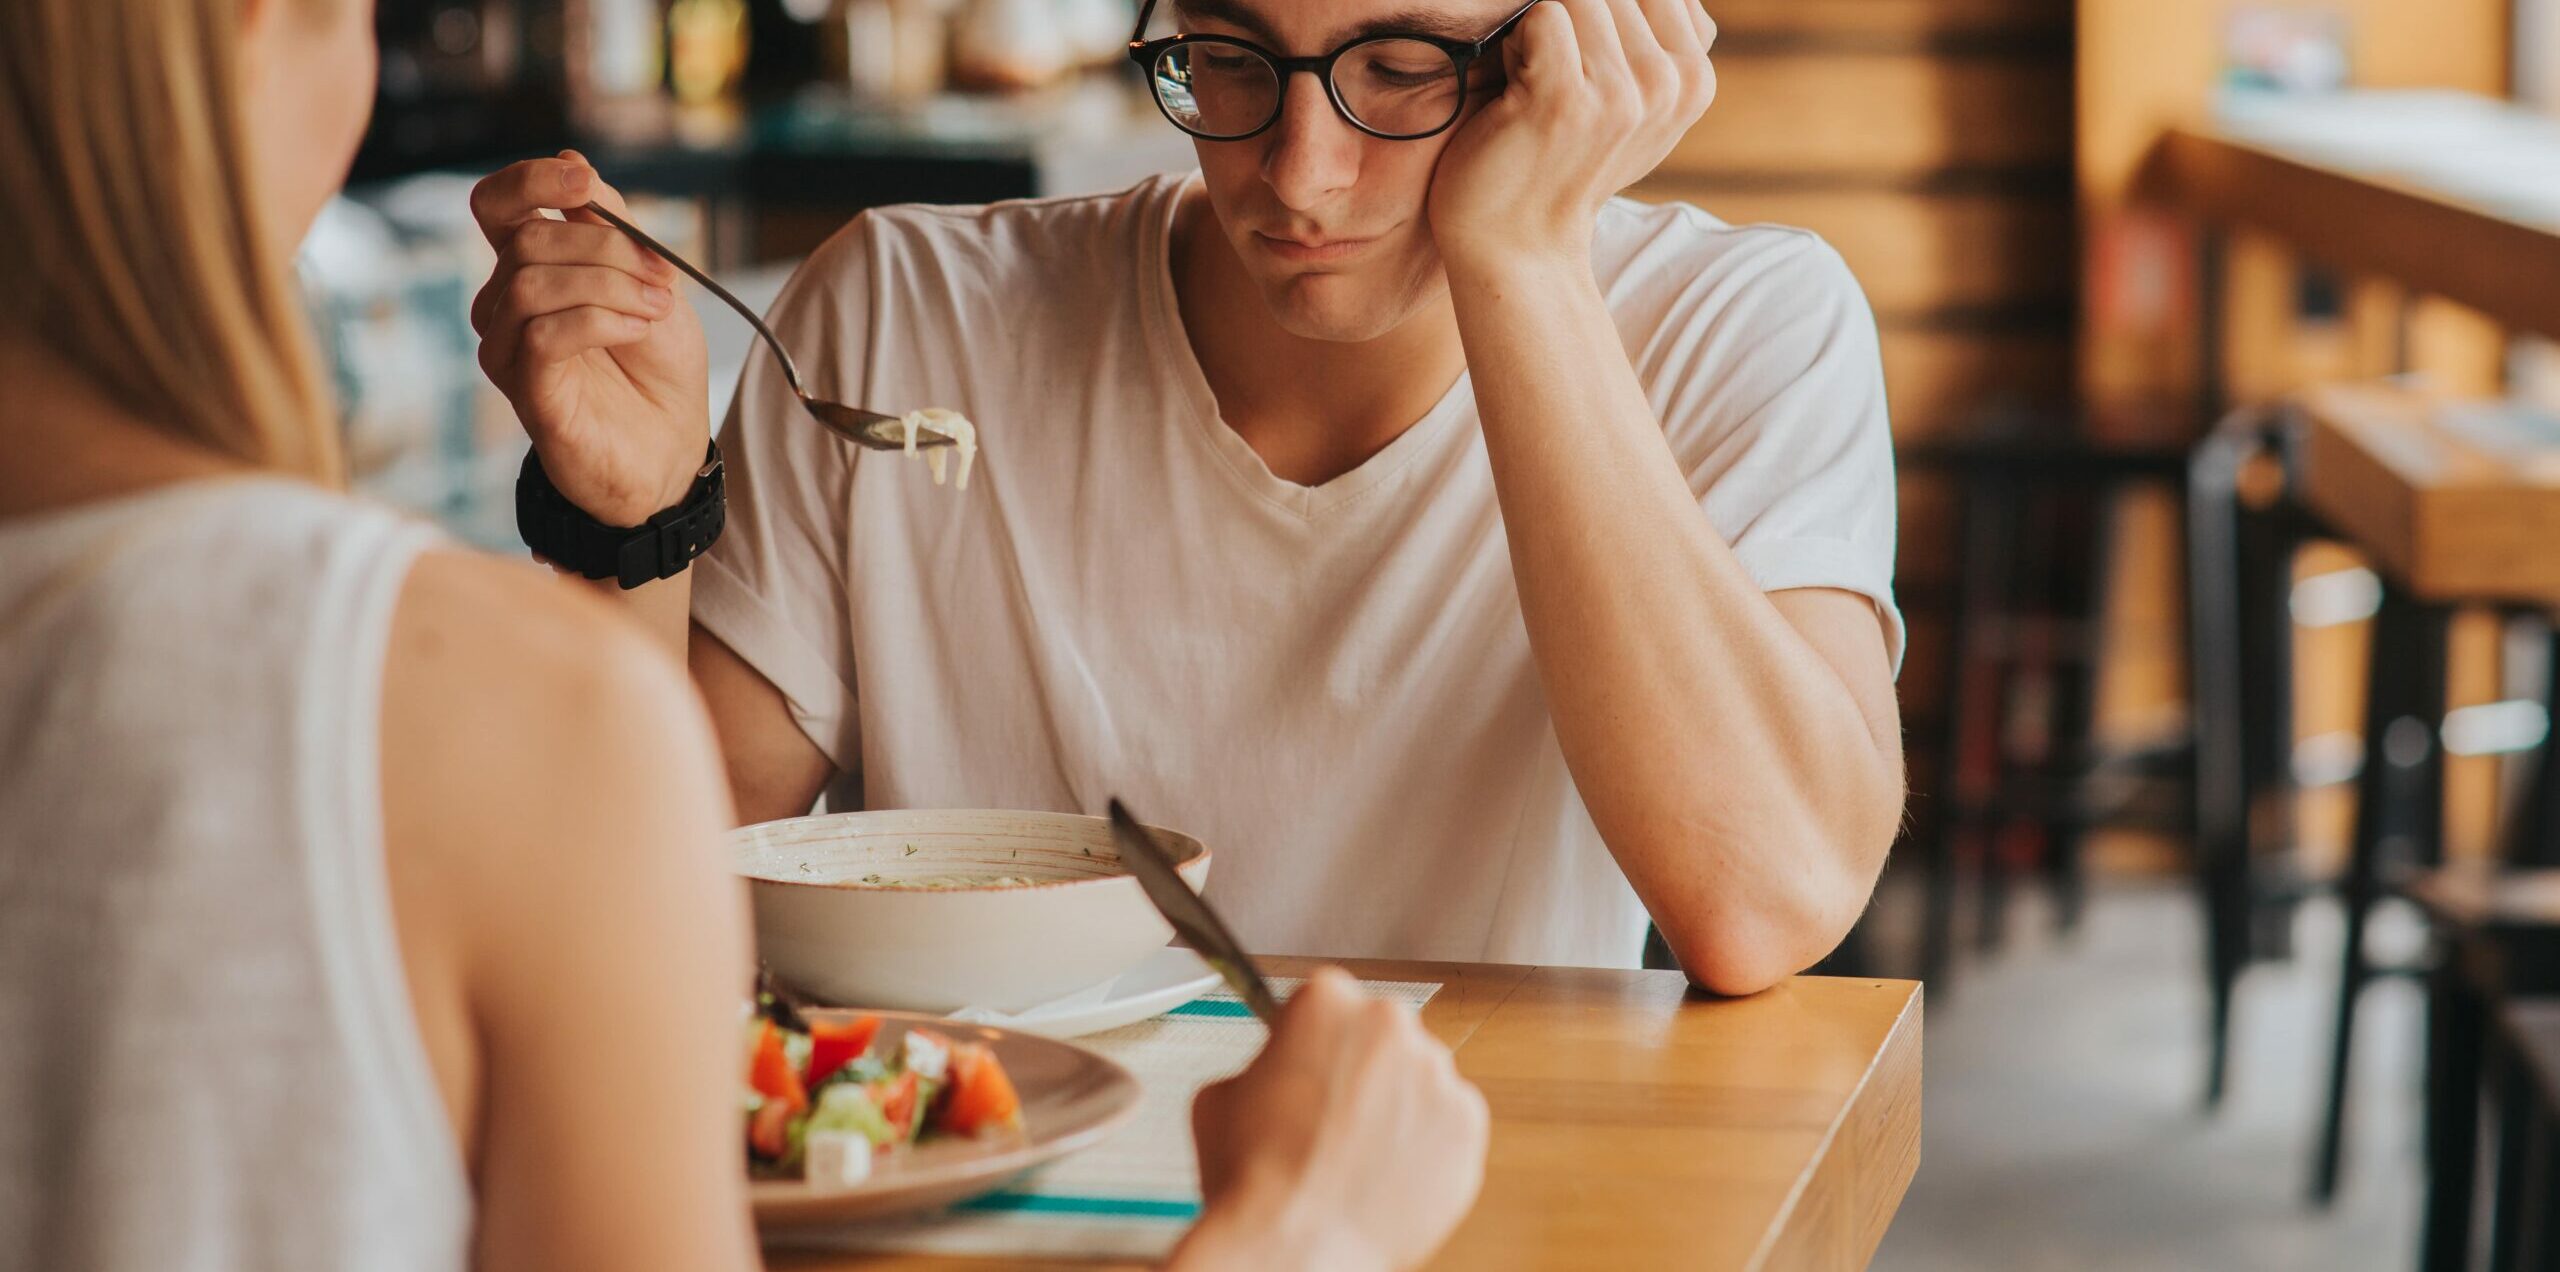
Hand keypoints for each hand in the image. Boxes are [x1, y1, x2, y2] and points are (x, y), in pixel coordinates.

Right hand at [470, 152, 710, 526]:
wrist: (671, 446)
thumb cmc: (657, 364)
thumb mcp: (650, 278)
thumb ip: (612, 224)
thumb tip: (573, 160)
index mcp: (530, 266)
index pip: (496, 203)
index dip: (531, 181)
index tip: (585, 186)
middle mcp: (504, 302)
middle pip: (528, 239)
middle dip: (607, 248)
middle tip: (663, 279)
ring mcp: (507, 347)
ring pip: (533, 283)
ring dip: (609, 286)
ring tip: (656, 310)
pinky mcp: (523, 388)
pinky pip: (543, 334)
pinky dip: (599, 321)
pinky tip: (637, 330)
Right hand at [1171, 969, 1489, 1271]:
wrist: (1294, 1246)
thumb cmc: (1253, 1177)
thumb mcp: (1219, 1096)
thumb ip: (1260, 1067)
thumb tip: (1273, 1078)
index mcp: (1325, 1000)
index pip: (1328, 1002)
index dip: (1313, 1041)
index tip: (1310, 1065)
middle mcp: (1389, 1023)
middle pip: (1380, 1035)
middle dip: (1361, 1068)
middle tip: (1331, 1117)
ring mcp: (1436, 1073)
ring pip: (1419, 1079)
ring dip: (1396, 1106)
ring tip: (1357, 1156)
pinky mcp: (1468, 1124)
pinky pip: (1449, 1124)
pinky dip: (1426, 1146)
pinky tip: (1387, 1173)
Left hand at [1426, 0, 1717, 271]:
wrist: (1519, 244)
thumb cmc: (1563, 162)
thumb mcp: (1636, 106)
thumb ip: (1658, 42)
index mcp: (1695, 80)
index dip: (1608, 17)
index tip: (1588, 71)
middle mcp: (1670, 84)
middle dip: (1572, 21)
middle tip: (1553, 85)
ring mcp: (1622, 94)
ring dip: (1539, 34)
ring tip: (1535, 90)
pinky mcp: (1567, 98)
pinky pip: (1543, 16)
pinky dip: (1515, 45)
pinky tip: (1516, 95)